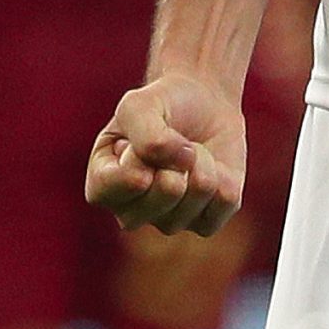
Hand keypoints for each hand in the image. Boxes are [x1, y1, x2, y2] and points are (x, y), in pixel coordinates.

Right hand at [86, 70, 246, 236]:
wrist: (200, 105)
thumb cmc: (160, 106)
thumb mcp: (138, 105)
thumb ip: (146, 133)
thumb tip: (182, 161)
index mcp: (103, 188)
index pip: (111, 187)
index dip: (135, 155)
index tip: (134, 139)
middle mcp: (132, 214)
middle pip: (167, 190)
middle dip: (177, 152)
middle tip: (171, 141)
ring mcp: (169, 222)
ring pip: (199, 192)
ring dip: (201, 158)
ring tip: (189, 151)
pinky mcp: (205, 224)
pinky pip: (225, 200)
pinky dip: (224, 172)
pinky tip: (209, 167)